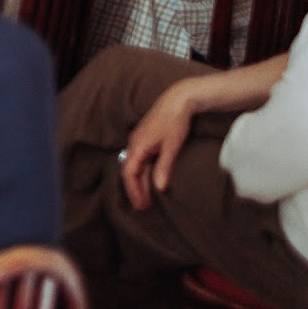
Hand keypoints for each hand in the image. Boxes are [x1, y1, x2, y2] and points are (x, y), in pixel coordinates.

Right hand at [120, 80, 200, 210]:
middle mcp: (135, 144)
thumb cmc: (175, 121)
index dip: (134, 191)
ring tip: (148, 200)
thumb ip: (164, 167)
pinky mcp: (147, 140)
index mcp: (137, 145)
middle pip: (130, 172)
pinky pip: (142, 161)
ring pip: (136, 167)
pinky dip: (145, 174)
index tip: (141, 206)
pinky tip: (152, 182)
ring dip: (141, 183)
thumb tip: (159, 188)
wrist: (178, 99)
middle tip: (144, 208)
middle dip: (136, 190)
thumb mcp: (172, 146)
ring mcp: (140, 141)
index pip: (129, 173)